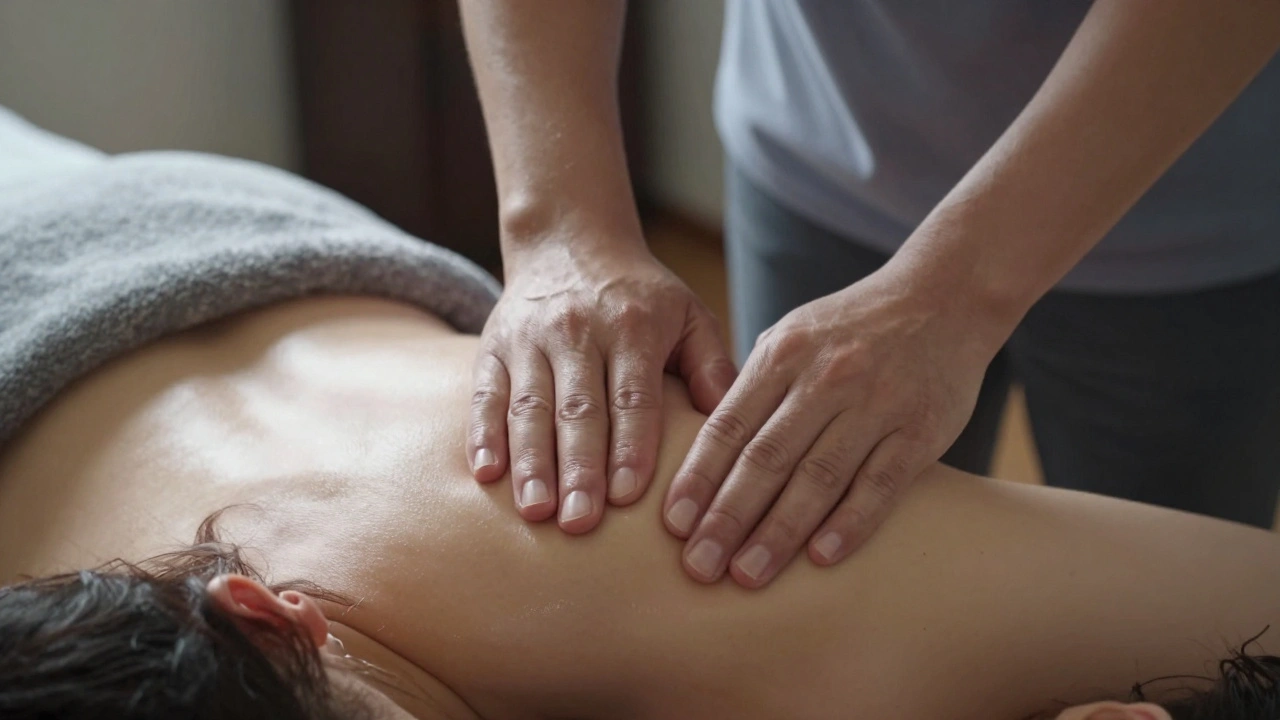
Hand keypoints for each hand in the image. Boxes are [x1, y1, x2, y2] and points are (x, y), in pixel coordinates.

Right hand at [468, 238, 736, 533]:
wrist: (568, 241)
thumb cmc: (641, 297)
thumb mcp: (689, 315)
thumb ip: (713, 366)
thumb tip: (731, 421)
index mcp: (632, 327)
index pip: (632, 395)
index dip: (630, 445)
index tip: (628, 496)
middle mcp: (578, 331)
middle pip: (579, 409)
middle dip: (578, 468)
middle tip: (580, 522)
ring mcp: (530, 339)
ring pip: (529, 406)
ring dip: (531, 462)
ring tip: (536, 512)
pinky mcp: (493, 347)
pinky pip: (485, 394)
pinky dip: (483, 435)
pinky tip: (485, 475)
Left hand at [662, 265, 1006, 586]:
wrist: (943, 298)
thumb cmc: (851, 328)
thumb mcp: (792, 336)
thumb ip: (752, 388)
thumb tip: (702, 452)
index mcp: (783, 355)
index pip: (729, 425)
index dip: (698, 477)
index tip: (672, 524)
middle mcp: (825, 378)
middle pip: (765, 458)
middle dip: (726, 517)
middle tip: (698, 566)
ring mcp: (875, 404)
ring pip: (818, 477)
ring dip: (779, 531)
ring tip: (747, 574)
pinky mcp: (920, 429)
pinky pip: (880, 483)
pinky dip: (850, 522)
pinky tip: (821, 557)